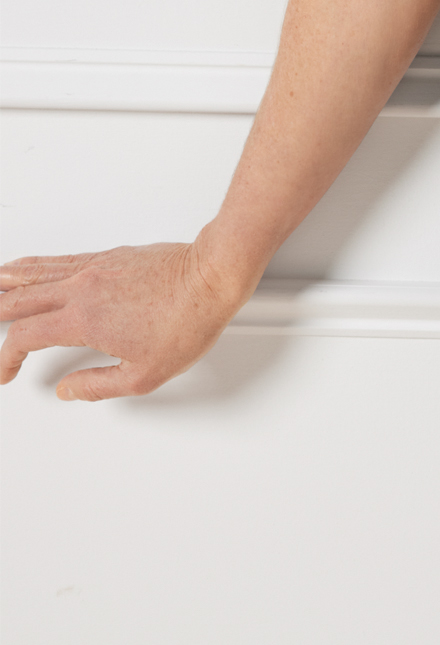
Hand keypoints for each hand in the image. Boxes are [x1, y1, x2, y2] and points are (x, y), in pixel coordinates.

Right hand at [0, 240, 251, 399]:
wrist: (214, 276)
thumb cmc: (188, 319)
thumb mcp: (143, 374)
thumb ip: (97, 385)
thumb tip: (68, 389)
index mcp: (84, 319)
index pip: (26, 337)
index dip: (6, 358)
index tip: (6, 372)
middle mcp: (83, 286)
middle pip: (21, 299)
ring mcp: (96, 266)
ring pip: (35, 271)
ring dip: (8, 283)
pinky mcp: (110, 255)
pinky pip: (60, 259)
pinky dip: (35, 265)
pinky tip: (32, 269)